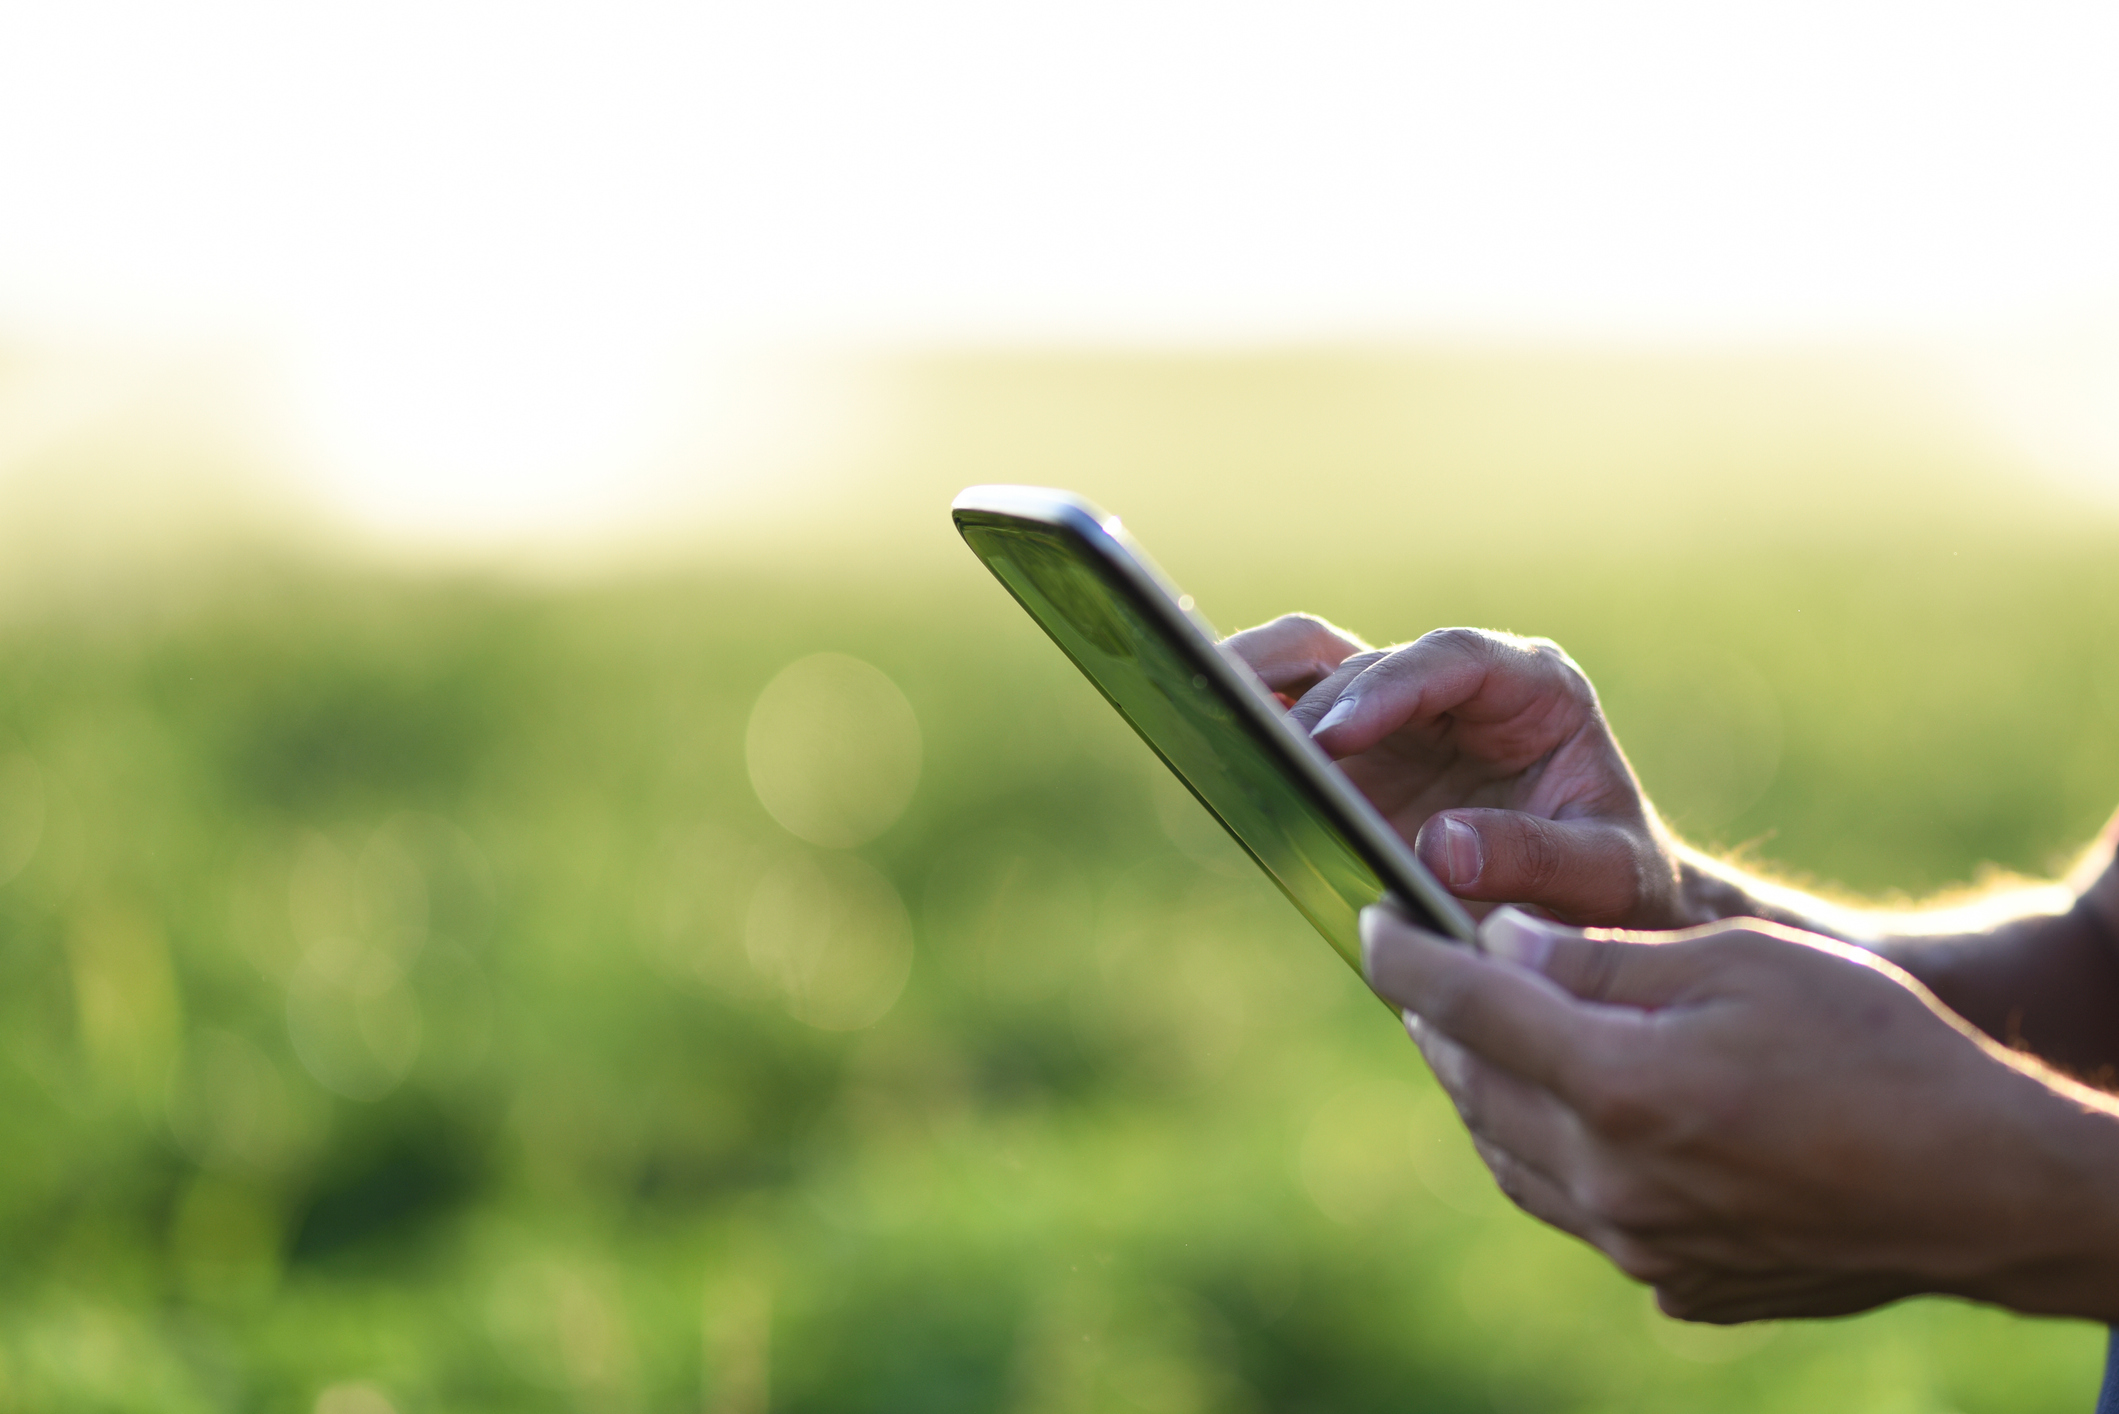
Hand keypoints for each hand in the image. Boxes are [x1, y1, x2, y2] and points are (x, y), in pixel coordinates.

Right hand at [1224, 615, 1680, 925]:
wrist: (1607, 911)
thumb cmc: (1621, 889)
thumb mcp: (1609, 879)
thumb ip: (1541, 860)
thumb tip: (1441, 847)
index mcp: (1533, 689)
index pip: (1452, 661)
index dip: (1388, 688)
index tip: (1336, 737)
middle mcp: (1460, 686)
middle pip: (1368, 660)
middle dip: (1315, 706)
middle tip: (1271, 757)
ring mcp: (1400, 713)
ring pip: (1311, 662)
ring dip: (1256, 681)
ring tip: (1204, 713)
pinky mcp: (1355, 751)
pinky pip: (1288, 712)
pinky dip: (1247, 719)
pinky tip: (1201, 738)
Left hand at [1360, 904, 2118, 1323]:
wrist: (1986, 1190)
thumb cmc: (1876, 1049)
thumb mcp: (1739, 961)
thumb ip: (1599, 956)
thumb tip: (1497, 939)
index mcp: (1619, 1086)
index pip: (1466, 1006)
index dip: (1404, 955)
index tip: (1371, 919)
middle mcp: (1611, 1179)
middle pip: (1474, 1086)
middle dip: (1436, 1020)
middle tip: (1419, 968)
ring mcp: (1639, 1243)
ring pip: (1509, 1157)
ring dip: (1479, 1090)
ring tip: (1471, 1033)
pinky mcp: (1676, 1279)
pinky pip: (1571, 1209)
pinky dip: (1542, 1153)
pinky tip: (1559, 1115)